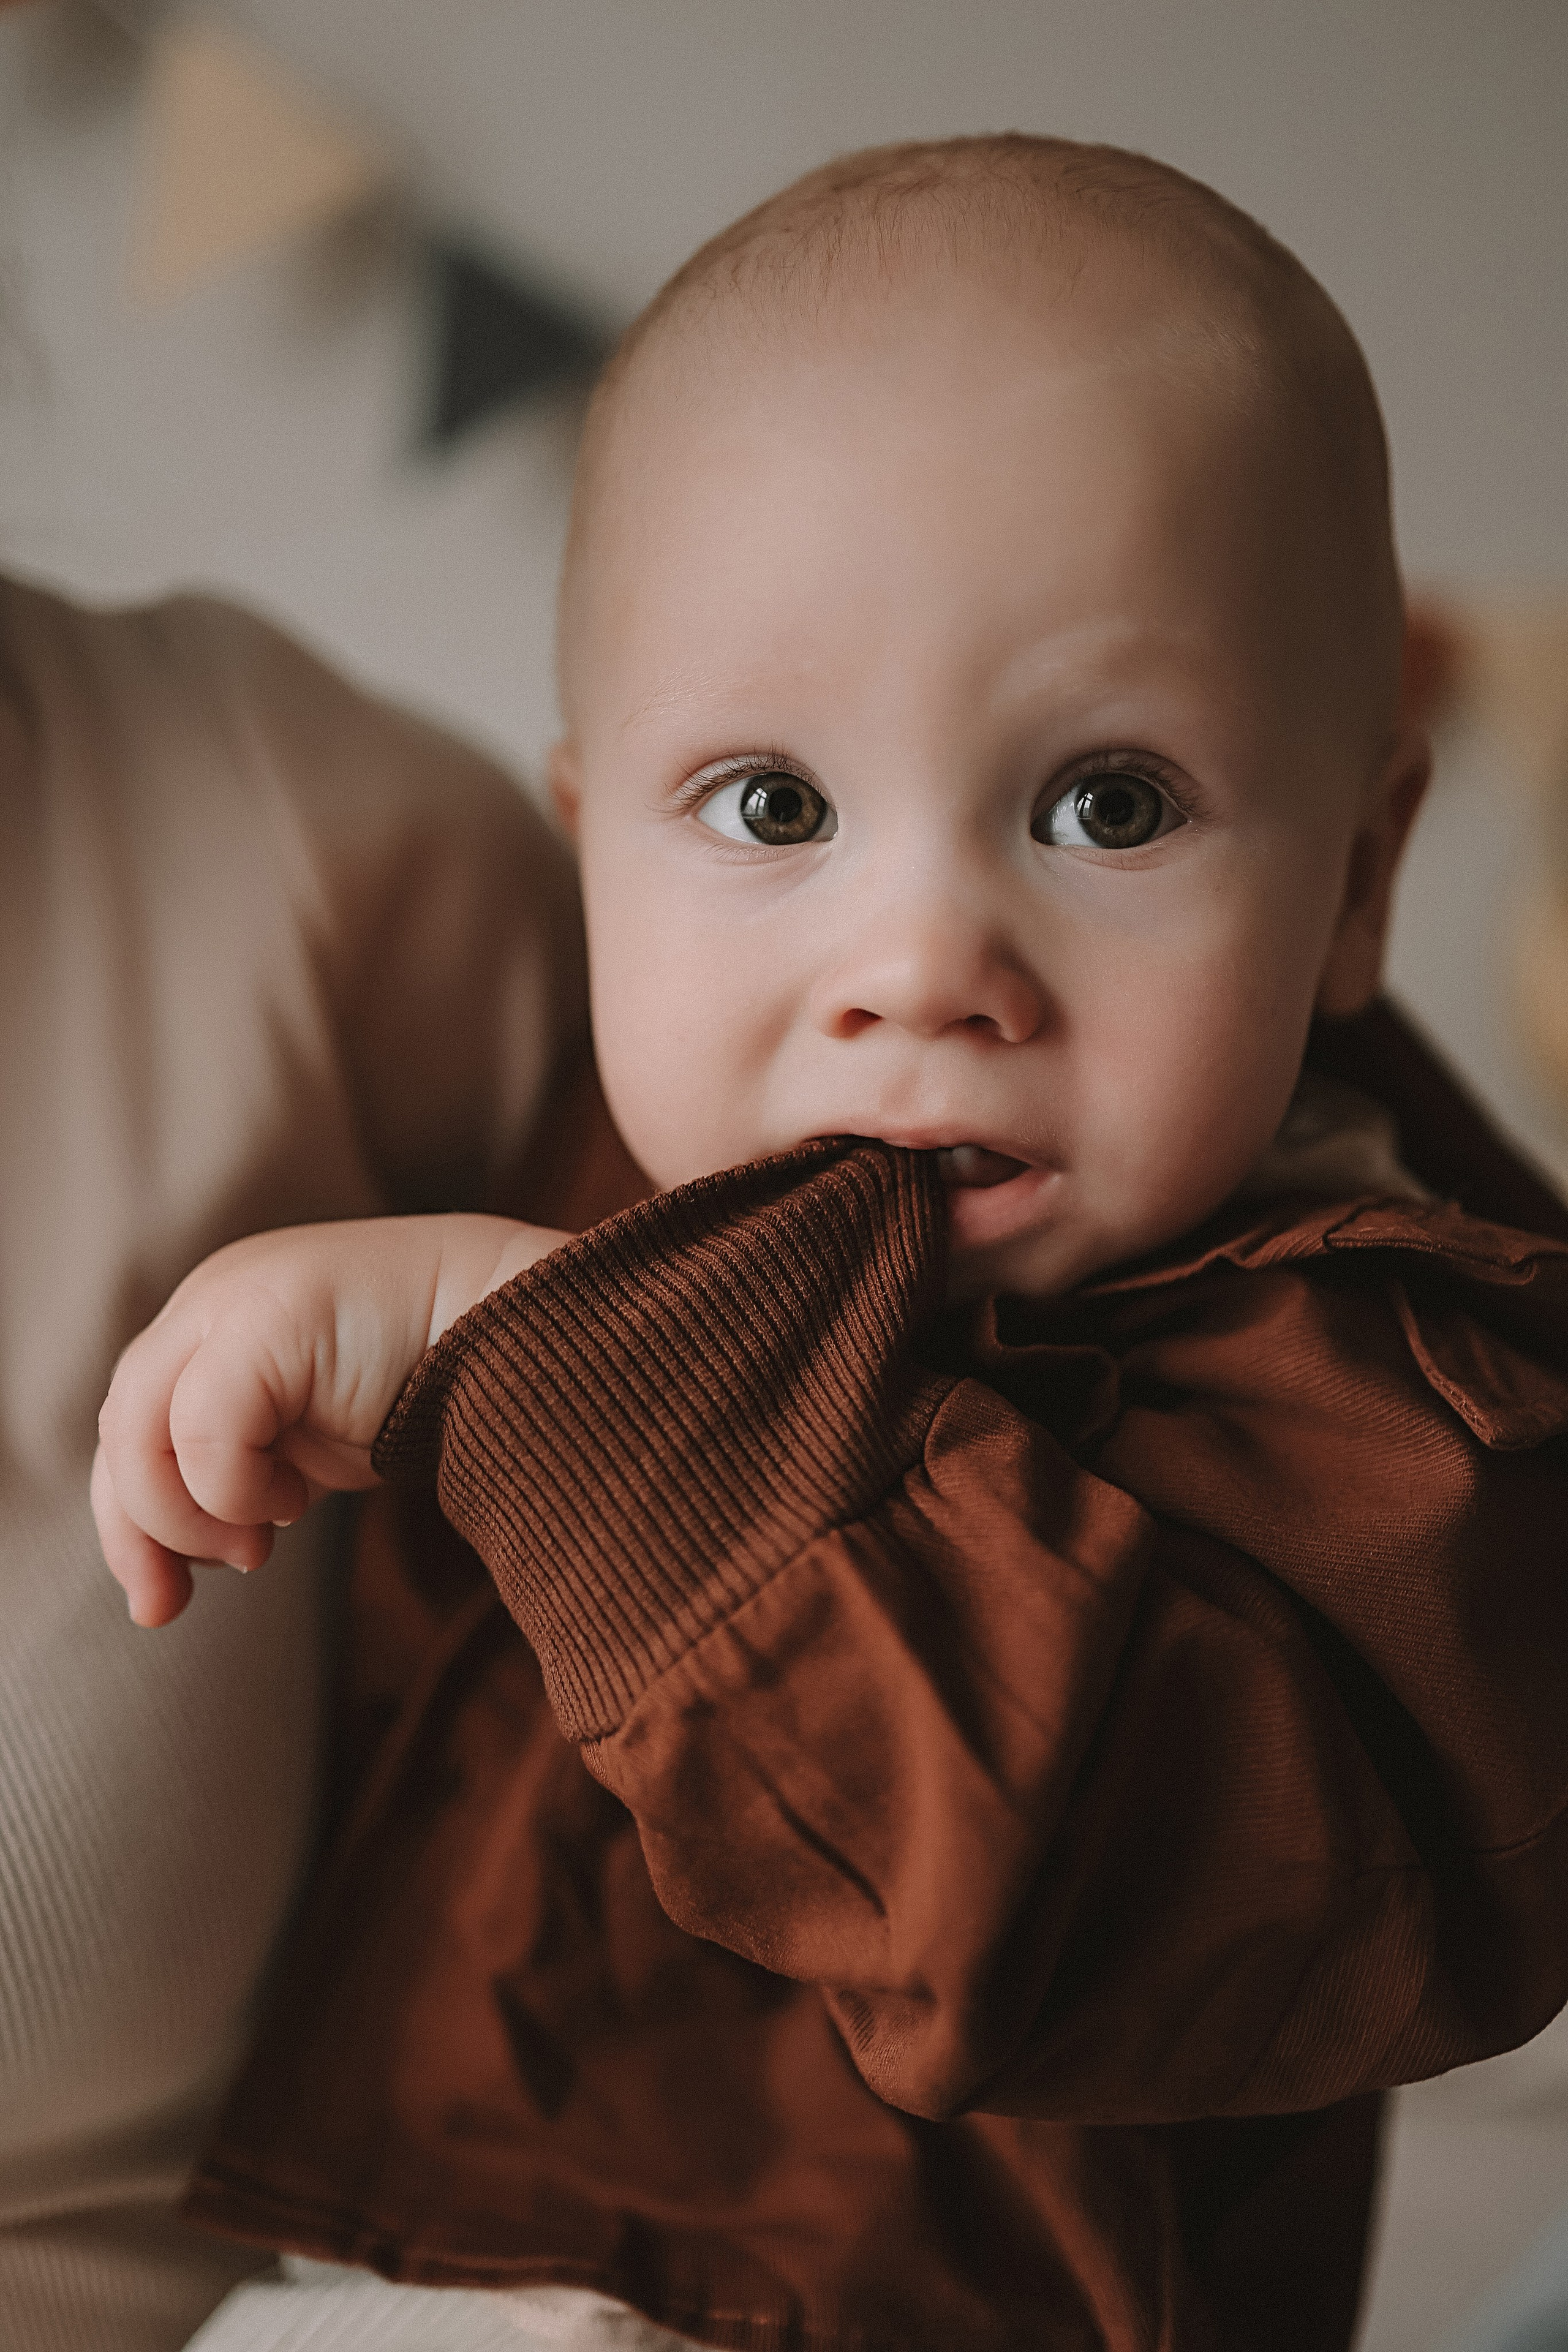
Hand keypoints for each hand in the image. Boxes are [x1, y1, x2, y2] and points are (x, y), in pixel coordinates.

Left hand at [93, 1213, 566, 1626]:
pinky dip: (233, 1489)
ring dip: (193, 1514)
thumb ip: (238, 1474)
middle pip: (122, 1431)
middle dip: (143, 1531)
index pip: (130, 1427)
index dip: (128, 1522)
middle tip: (179, 1600)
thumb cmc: (429, 1388)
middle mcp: (214, 1296)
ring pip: (143, 1432)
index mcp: (217, 1319)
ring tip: (265, 1538)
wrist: (524, 1335)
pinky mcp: (266, 1320)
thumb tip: (174, 1567)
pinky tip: (294, 1504)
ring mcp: (234, 1299)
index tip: (159, 1604)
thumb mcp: (309, 1440)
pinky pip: (203, 1431)